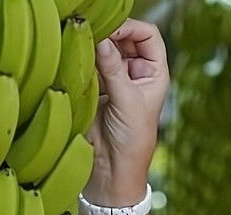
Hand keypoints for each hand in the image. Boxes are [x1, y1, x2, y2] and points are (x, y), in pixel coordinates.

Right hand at [85, 19, 170, 204]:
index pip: (148, 36)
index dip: (131, 28)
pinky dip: (82, 59)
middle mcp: (135, 73)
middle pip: (124, 38)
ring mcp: (115, 79)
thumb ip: (113, 70)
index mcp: (154, 74)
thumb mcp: (127, 103)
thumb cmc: (132, 143)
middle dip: (109, 33)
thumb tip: (102, 41)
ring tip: (82, 46)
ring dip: (94, 46)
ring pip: (104, 50)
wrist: (111, 171)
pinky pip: (89, 65)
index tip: (111, 30)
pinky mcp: (95, 88)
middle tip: (91, 35)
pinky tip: (76, 61)